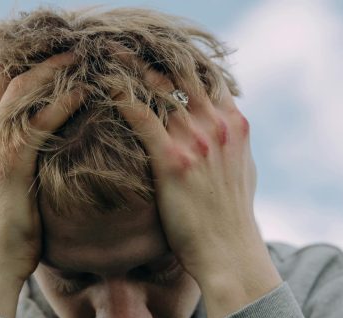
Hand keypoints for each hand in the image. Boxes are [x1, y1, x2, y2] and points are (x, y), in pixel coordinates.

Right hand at [0, 53, 83, 282]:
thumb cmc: (1, 233)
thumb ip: (5, 155)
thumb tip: (35, 139)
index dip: (17, 64)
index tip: (49, 55)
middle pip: (1, 75)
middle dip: (36, 57)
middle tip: (71, 48)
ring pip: (21, 87)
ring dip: (54, 68)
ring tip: (83, 57)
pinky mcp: (7, 161)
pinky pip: (40, 118)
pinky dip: (64, 100)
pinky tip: (86, 91)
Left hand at [113, 64, 274, 287]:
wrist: (229, 253)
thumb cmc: (230, 218)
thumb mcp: (243, 171)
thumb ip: (232, 143)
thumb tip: (225, 126)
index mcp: (234, 123)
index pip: (206, 73)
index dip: (178, 57)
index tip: (152, 47)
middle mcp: (217, 124)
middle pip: (180, 70)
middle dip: (149, 52)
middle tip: (119, 40)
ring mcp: (196, 139)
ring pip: (157, 85)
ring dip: (128, 66)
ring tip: (102, 53)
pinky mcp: (172, 159)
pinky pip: (139, 113)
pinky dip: (118, 95)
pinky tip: (99, 86)